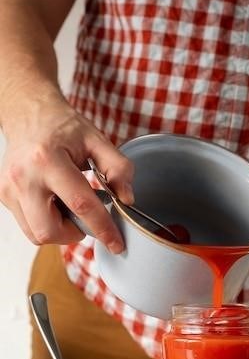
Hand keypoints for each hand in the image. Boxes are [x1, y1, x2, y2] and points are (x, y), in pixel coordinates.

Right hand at [0, 94, 133, 252]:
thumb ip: (118, 168)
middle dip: (74, 233)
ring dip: (60, 229)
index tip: (117, 244)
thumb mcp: (97, 140)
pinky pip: (27, 226)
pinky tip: (54, 202)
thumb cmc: (63, 128)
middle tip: (87, 217)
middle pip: (50, 230)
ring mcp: (8, 188)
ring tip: (68, 205)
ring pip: (36, 234)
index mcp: (47, 160)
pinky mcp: (3, 196)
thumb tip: (127, 199)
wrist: (29, 114)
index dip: (102, 228)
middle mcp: (23, 177)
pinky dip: (46, 222)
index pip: (80, 205)